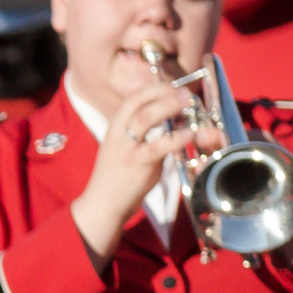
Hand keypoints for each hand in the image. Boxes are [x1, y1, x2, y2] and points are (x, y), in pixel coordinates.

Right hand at [67, 74, 218, 259]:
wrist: (102, 204)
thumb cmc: (116, 178)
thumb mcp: (124, 149)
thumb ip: (143, 136)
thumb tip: (168, 123)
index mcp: (115, 128)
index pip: (132, 99)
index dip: (153, 89)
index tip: (171, 87)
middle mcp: (118, 134)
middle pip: (138, 102)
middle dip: (163, 93)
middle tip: (185, 93)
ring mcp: (126, 148)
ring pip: (145, 118)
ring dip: (168, 107)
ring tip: (187, 103)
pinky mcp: (137, 164)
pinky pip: (158, 146)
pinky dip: (176, 137)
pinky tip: (190, 134)